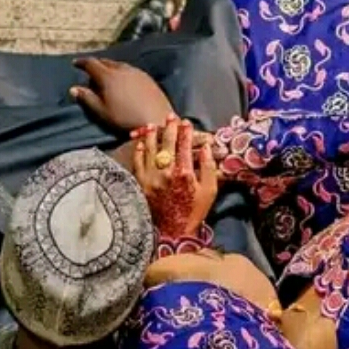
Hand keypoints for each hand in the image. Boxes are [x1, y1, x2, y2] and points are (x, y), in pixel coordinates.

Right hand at [70, 58, 173, 131]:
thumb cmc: (125, 118)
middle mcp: (121, 69)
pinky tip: (123, 81)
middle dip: (96, 64)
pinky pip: (129, 69)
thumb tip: (73, 88)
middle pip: (105, 61)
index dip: (81, 62)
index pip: (91, 64)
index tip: (75, 63)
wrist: (156, 118)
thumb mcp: (102, 112)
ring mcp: (136, 72)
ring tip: (106, 76)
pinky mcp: (146, 77)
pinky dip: (121, 71)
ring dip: (109, 67)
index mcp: (108, 76)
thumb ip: (87, 99)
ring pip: (118, 64)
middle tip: (90, 71)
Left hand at [131, 115, 216, 238]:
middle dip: (170, 128)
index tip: (186, 122)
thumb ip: (209, 167)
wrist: (174, 232)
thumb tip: (206, 147)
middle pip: (167, 143)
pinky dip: (140, 150)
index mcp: (185, 173)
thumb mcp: (210, 190)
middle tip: (171, 117)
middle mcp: (166, 172)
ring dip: (152, 135)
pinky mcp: (141, 184)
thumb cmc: (195, 211)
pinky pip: (138, 162)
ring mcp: (151, 178)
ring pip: (150, 149)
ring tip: (153, 125)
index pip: (185, 145)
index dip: (186, 131)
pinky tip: (141, 143)